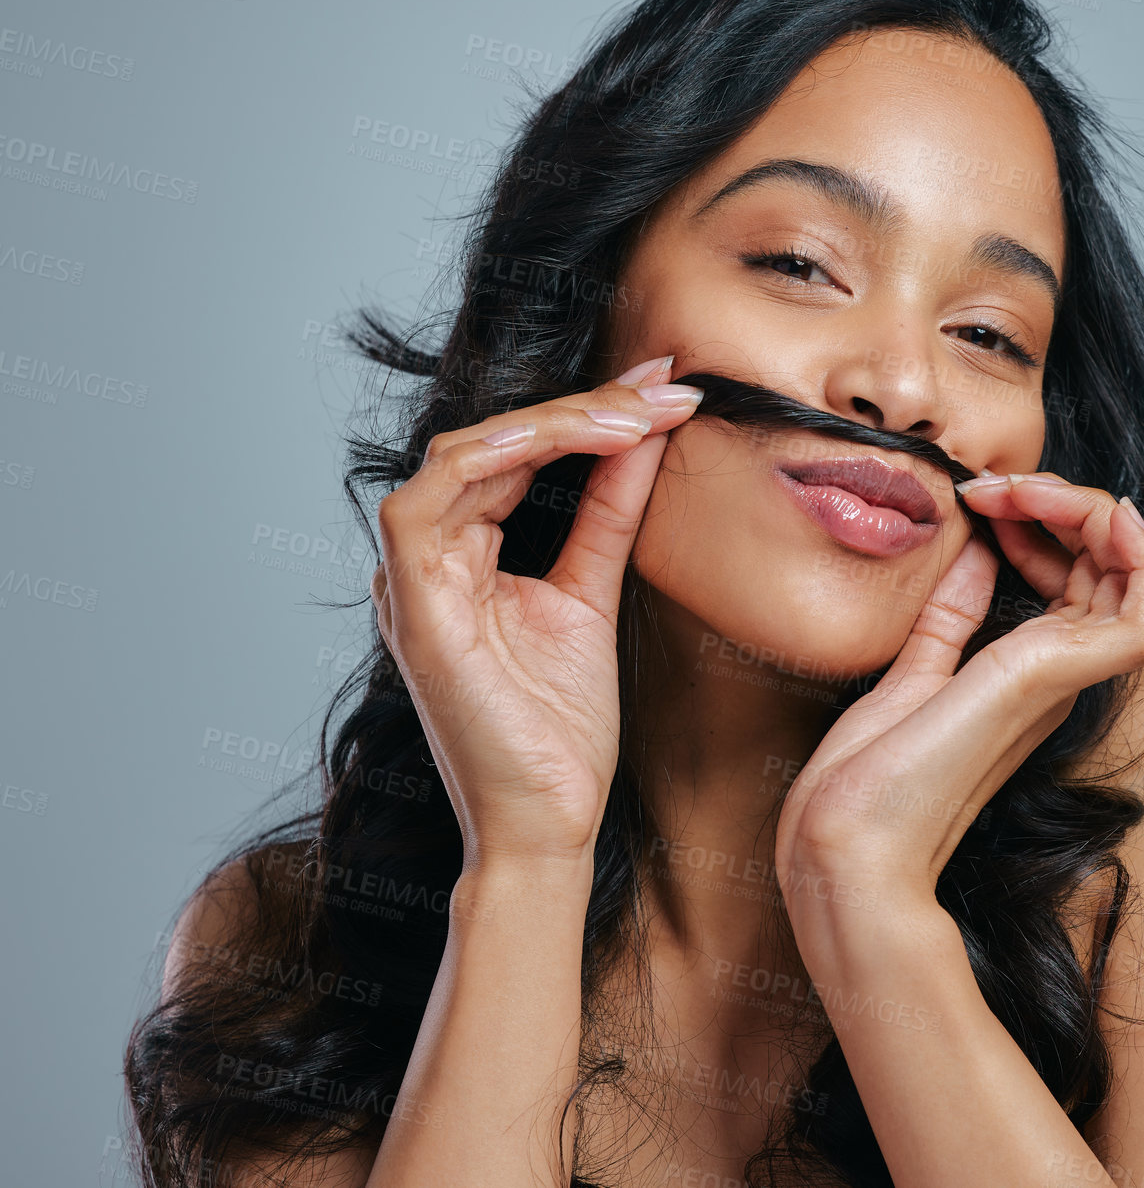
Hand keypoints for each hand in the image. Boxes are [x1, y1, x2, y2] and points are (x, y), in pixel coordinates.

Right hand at [368, 356, 702, 869]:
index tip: (666, 389)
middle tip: (666, 386)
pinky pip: (428, 504)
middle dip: (585, 407)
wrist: (549, 819)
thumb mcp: (592, 594)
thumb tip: (645, 435)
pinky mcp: (415, 609)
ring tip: (638, 414)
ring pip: (463, 457)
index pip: (518, 456)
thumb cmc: (561, 727)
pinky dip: (497, 459)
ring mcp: (413, 582)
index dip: (588, 414)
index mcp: (463, 555)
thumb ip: (608, 513)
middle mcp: (430, 560)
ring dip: (553, 424)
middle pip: (494, 444)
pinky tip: (573, 439)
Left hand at [773, 473, 1143, 922]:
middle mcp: (1055, 674)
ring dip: (1097, 512)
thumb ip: (949, 619)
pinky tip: (1104, 512)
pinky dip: (1139, 553)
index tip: (982, 498)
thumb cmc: (870, 783)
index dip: (1044, 522)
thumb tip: (975, 558)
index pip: (1076, 577)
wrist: (847, 843)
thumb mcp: (911, 675)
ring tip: (1036, 487)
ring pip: (1136, 575)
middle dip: (1066, 502)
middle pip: (1109, 566)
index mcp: (1025, 673)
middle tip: (1001, 483)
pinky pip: (1143, 610)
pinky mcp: (1053, 679)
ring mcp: (1060, 678)